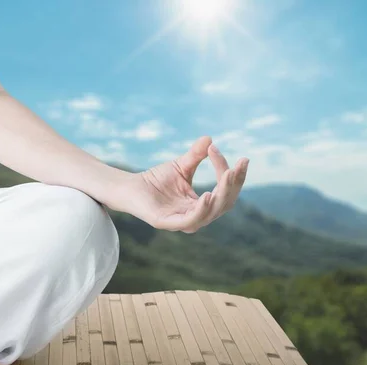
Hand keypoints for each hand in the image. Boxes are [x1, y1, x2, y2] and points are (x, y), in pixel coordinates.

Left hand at [124, 136, 248, 232]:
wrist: (130, 187)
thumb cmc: (155, 179)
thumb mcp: (181, 165)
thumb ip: (196, 155)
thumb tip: (210, 138)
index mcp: (202, 205)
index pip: (225, 190)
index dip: (231, 174)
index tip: (227, 153)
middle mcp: (197, 216)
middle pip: (225, 203)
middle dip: (233, 185)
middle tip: (237, 167)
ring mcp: (183, 222)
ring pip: (212, 213)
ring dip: (222, 195)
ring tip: (228, 176)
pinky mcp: (169, 223)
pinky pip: (192, 220)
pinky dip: (202, 210)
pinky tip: (208, 195)